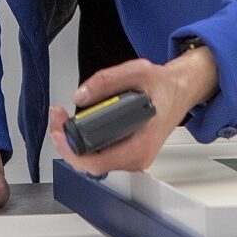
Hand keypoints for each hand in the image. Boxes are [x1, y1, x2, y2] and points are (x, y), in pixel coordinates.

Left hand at [47, 50, 218, 175]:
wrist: (179, 91)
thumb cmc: (164, 87)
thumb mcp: (138, 71)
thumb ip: (106, 80)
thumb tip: (81, 96)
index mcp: (141, 144)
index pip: (99, 163)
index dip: (72, 150)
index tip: (60, 131)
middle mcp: (137, 157)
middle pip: (91, 165)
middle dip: (67, 143)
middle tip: (57, 119)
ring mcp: (132, 158)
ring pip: (93, 162)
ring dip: (73, 143)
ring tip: (63, 120)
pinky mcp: (127, 153)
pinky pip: (99, 156)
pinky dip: (83, 143)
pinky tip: (76, 127)